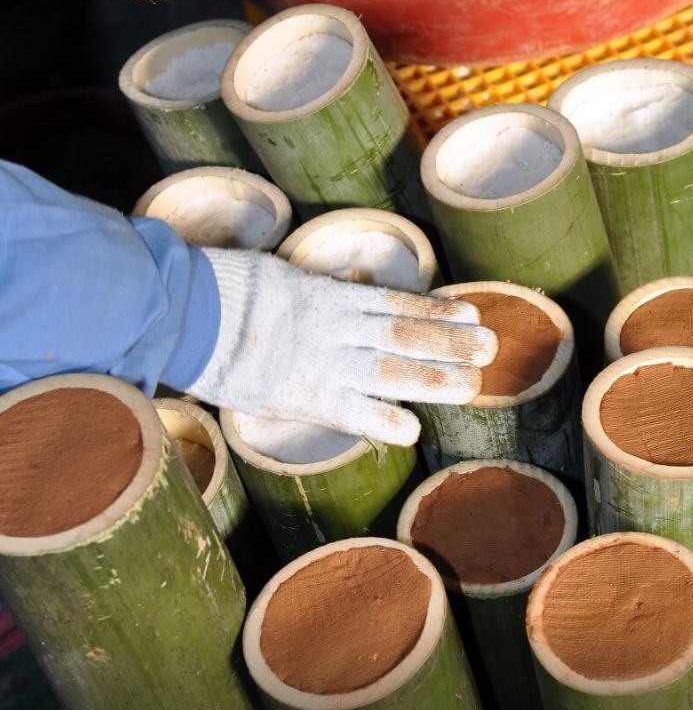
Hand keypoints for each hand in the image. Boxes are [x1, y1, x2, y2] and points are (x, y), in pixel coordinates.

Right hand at [184, 251, 497, 446]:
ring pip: (391, 369)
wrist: (186, 310)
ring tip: (473, 385)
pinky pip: (350, 411)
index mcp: (329, 296)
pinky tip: (412, 431)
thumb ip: (316, 291)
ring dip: (434, 378)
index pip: (396, 303)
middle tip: (490, 346)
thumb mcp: (278, 278)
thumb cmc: (225, 292)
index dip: (435, 311)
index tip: (468, 312)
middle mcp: (336, 326)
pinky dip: (382, 420)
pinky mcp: (301, 394)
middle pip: (405, 335)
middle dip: (450, 342)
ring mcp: (322, 360)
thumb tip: (348, 287)